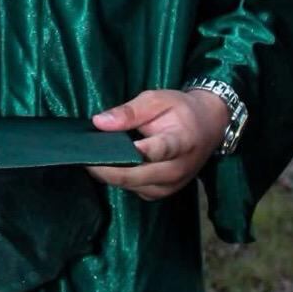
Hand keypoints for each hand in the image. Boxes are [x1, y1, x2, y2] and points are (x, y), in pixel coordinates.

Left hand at [87, 88, 228, 201]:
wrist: (209, 126)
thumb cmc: (181, 110)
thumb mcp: (158, 99)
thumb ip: (130, 111)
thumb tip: (99, 122)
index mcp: (181, 141)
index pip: (156, 151)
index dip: (130, 152)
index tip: (102, 148)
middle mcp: (178, 168)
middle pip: (138, 176)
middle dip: (107, 169)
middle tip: (83, 157)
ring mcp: (172, 184)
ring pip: (134, 187)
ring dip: (111, 177)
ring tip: (91, 161)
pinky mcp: (164, 192)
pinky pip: (137, 191)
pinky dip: (121, 181)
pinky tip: (108, 168)